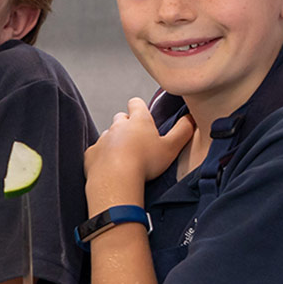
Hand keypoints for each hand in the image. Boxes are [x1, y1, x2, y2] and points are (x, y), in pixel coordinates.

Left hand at [85, 97, 193, 213]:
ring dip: (115, 142)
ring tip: (125, 157)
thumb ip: (183, 131)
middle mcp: (117, 126)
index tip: (144, 115)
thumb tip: (191, 118)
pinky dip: (103, 156)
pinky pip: (97, 151)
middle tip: (139, 141)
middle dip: (128, 125)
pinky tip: (111, 167)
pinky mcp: (91, 154)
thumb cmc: (146, 163)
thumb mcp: (172, 147)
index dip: (140, 107)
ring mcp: (103, 139)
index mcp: (138, 120)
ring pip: (109, 135)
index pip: (136, 103)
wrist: (116, 180)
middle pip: (121, 118)